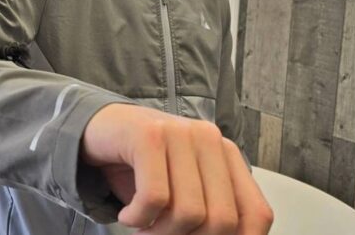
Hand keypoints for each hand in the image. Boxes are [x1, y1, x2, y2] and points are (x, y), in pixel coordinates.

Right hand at [81, 104, 272, 233]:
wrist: (98, 129)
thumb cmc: (141, 166)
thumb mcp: (183, 190)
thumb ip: (209, 212)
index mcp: (226, 155)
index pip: (257, 214)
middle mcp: (210, 139)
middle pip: (222, 220)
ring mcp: (180, 133)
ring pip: (189, 213)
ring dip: (159, 233)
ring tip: (143, 228)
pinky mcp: (149, 135)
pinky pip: (154, 198)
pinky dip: (137, 217)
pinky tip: (127, 214)